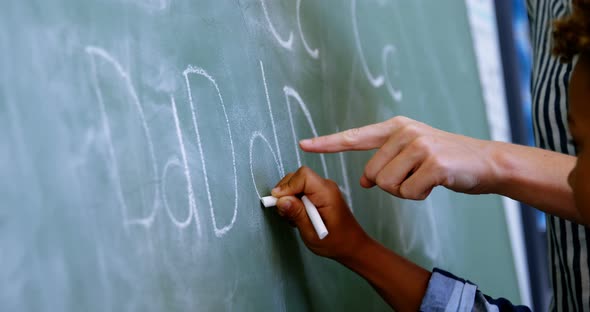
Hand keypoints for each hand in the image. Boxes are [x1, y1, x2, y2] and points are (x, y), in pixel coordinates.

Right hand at [271, 166, 370, 260]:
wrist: (352, 245)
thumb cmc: (335, 242)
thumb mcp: (311, 233)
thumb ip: (297, 215)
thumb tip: (281, 200)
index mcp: (326, 193)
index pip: (303, 175)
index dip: (287, 186)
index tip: (279, 202)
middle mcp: (325, 186)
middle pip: (298, 177)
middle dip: (286, 193)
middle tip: (285, 213)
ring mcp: (323, 189)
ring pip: (297, 184)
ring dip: (289, 199)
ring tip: (294, 218)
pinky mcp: (320, 194)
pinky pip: (302, 190)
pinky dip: (295, 201)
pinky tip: (299, 216)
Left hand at [299, 116, 497, 198]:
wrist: (486, 162)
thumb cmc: (446, 159)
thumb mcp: (414, 151)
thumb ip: (387, 160)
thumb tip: (366, 181)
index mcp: (396, 127)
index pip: (354, 137)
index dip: (327, 143)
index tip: (304, 144)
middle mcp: (404, 132)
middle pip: (372, 175)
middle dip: (390, 184)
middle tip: (416, 176)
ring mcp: (420, 146)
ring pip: (387, 186)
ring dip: (406, 191)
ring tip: (427, 177)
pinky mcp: (433, 164)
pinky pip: (408, 193)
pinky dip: (420, 196)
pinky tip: (436, 183)